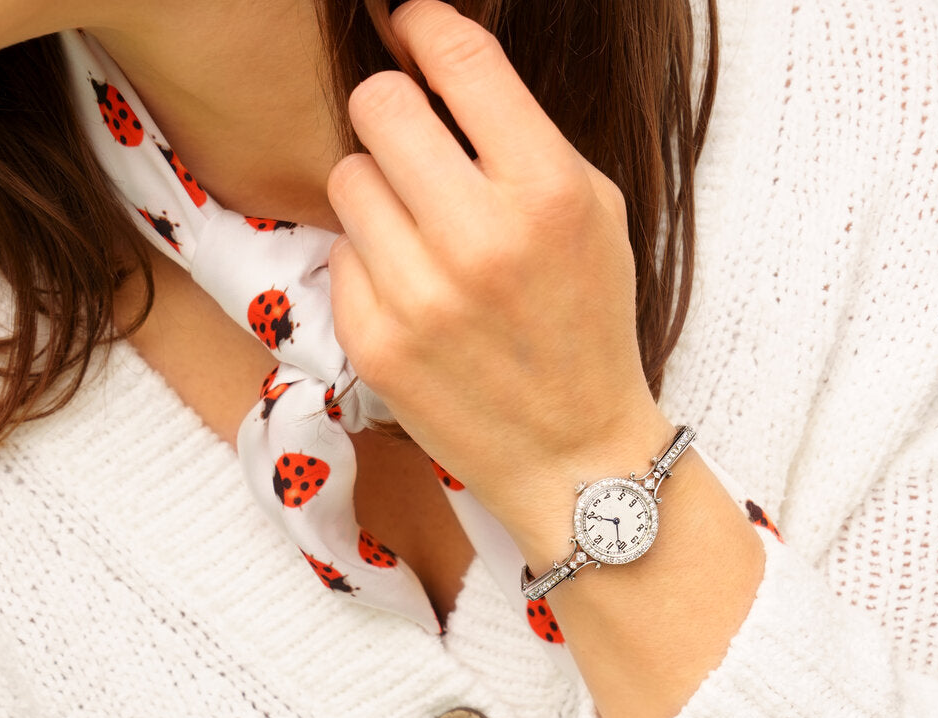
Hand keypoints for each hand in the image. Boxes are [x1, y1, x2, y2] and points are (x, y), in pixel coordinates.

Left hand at [326, 0, 663, 541]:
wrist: (573, 454)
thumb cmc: (590, 330)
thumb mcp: (595, 218)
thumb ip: (524, 140)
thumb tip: (441, 73)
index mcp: (547, 192)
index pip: (457, 59)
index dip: (423, 27)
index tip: (409, 27)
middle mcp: (478, 239)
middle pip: (379, 105)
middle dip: (395, 114)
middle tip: (417, 147)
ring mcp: (419, 297)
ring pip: (349, 177)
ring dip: (381, 193)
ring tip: (423, 237)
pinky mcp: (375, 344)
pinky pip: (342, 254)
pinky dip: (372, 262)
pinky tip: (414, 294)